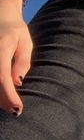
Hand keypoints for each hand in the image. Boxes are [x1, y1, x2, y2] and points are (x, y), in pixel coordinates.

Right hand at [0, 0, 32, 115]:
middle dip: (3, 100)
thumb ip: (22, 62)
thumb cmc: (15, 30)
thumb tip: (17, 83)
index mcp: (1, 46)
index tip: (18, 108)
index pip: (1, 77)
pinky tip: (2, 93)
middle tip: (16, 109)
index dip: (8, 96)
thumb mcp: (25, 43)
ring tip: (9, 102)